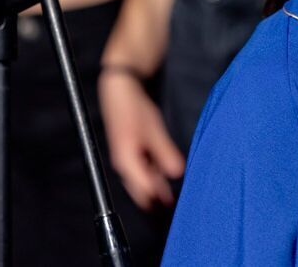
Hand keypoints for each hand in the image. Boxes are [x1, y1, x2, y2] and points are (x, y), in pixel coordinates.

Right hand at [99, 71, 184, 209]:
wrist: (120, 90)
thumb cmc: (135, 107)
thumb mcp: (154, 129)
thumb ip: (164, 152)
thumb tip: (177, 173)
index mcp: (126, 160)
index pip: (143, 190)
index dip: (158, 200)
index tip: (173, 207)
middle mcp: (123, 163)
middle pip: (140, 190)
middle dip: (156, 200)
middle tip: (174, 207)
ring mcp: (125, 159)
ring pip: (141, 181)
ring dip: (155, 189)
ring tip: (173, 200)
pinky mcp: (129, 153)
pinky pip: (141, 171)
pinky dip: (152, 177)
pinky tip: (166, 179)